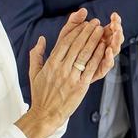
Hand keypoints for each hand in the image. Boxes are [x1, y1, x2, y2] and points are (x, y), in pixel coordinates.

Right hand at [17, 10, 113, 137]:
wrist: (45, 114)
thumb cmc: (40, 94)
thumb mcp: (34, 73)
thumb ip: (36, 54)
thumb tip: (41, 39)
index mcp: (50, 64)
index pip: (64, 42)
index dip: (75, 31)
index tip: (82, 23)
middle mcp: (61, 69)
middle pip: (76, 45)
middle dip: (87, 32)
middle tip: (95, 23)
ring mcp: (71, 77)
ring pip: (85, 54)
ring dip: (94, 40)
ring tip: (101, 31)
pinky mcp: (81, 86)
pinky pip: (91, 68)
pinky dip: (98, 56)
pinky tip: (103, 47)